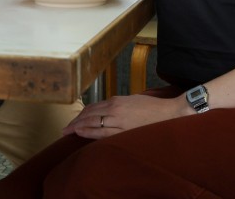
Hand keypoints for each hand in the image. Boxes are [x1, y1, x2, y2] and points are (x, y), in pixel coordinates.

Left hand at [61, 94, 186, 138]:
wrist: (169, 113)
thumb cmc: (152, 108)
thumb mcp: (131, 101)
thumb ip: (117, 106)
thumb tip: (105, 112)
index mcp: (116, 101)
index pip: (92, 108)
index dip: (80, 115)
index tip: (73, 121)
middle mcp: (114, 109)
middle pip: (89, 115)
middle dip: (75, 122)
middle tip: (65, 129)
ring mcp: (118, 119)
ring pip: (92, 123)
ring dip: (78, 127)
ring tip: (69, 132)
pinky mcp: (124, 129)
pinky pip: (102, 132)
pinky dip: (89, 132)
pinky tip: (81, 133)